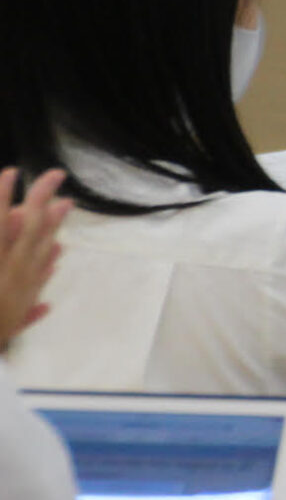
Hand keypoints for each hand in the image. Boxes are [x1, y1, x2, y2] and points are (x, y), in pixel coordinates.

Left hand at [0, 168, 69, 348]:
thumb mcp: (15, 325)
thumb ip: (30, 313)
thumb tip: (45, 303)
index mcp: (27, 282)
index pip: (46, 246)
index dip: (56, 222)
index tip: (64, 203)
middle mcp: (16, 267)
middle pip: (34, 227)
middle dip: (43, 199)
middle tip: (54, 175)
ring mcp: (3, 262)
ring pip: (8, 224)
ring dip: (9, 197)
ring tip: (11, 173)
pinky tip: (3, 190)